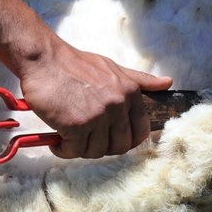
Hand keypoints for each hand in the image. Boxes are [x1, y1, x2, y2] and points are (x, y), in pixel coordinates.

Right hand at [20, 43, 171, 158]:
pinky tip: (57, 139)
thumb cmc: (75, 65)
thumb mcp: (112, 68)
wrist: (44, 60)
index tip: (109, 140)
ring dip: (80, 149)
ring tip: (68, 136)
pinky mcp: (77, 125)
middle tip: (85, 139)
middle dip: (101, 147)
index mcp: (130, 92)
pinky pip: (74, 150)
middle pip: (119, 146)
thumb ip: (139, 80)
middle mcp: (118, 104)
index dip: (125, 141)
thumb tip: (168, 83)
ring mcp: (98, 116)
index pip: (140, 132)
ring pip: (96, 151)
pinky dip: (63, 149)